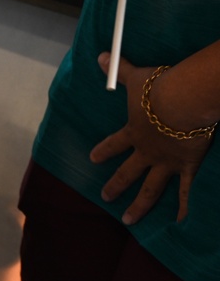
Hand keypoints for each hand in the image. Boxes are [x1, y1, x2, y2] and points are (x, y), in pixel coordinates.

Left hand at [89, 54, 213, 223]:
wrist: (184, 100)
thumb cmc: (161, 87)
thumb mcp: (137, 76)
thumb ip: (120, 69)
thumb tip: (101, 56)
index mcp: (134, 132)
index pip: (114, 144)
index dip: (103, 151)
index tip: (92, 159)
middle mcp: (147, 152)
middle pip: (127, 173)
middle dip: (115, 185)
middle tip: (105, 198)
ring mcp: (166, 162)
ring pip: (150, 189)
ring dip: (139, 205)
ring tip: (128, 219)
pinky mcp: (188, 166)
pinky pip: (187, 191)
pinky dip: (185, 208)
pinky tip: (181, 224)